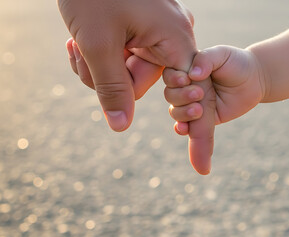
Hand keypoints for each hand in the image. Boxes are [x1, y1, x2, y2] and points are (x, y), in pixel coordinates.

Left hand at [58, 0, 195, 130]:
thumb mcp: (97, 44)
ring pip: (130, 70)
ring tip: (75, 48)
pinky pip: (125, 54)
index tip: (180, 130)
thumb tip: (122, 127)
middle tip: (82, 63)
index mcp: (175, 36)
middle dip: (110, 80)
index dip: (176, 106)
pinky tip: (78, 42)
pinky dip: (101, 55)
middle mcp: (171, 33)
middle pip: (146, 80)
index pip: (185, 86)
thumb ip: (111, 89)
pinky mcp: (140, 27)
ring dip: (99, 69)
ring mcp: (155, 29)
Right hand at [164, 45, 264, 136]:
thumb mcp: (221, 54)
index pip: (170, 76)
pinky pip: (187, 127)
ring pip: (176, 112)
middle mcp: (185, 88)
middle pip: (171, 95)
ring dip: (183, 114)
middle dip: (181, 97)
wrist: (254, 80)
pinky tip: (184, 129)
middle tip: (200, 94)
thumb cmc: (236, 62)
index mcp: (185, 69)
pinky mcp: (202, 119)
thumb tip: (192, 74)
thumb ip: (206, 59)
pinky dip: (182, 129)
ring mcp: (192, 104)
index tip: (186, 79)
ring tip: (199, 111)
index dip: (173, 79)